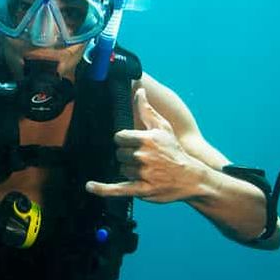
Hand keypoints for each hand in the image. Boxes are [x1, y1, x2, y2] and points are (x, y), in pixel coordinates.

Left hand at [85, 88, 208, 202]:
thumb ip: (147, 109)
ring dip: (128, 169)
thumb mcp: (163, 127)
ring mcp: (143, 174)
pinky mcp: (142, 190)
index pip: (119, 137)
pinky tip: (90, 186)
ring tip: (144, 170)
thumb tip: (139, 90)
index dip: (123, 140)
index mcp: (146, 139)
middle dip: (127, 155)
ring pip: (121, 169)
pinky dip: (102, 189)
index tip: (131, 143)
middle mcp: (143, 156)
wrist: (190, 178)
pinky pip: (117, 189)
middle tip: (141, 158)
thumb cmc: (174, 150)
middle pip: (119, 154)